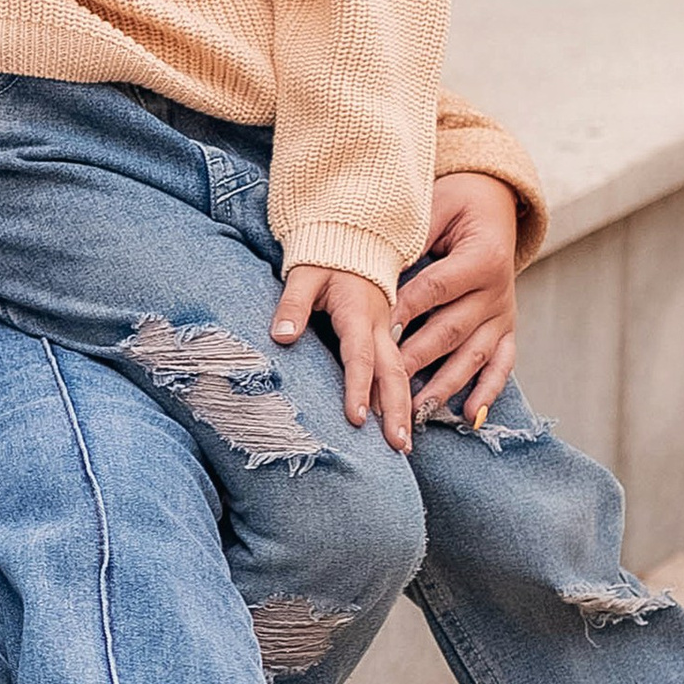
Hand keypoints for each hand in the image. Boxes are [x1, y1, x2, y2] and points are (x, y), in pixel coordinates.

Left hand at [270, 263, 411, 449]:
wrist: (353, 236)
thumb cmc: (323, 257)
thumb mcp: (302, 275)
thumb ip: (292, 305)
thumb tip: (280, 337)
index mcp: (358, 312)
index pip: (359, 356)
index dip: (357, 388)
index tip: (354, 419)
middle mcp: (379, 325)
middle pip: (393, 372)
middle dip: (395, 410)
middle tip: (398, 446)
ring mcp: (386, 331)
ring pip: (401, 373)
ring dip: (402, 409)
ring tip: (403, 445)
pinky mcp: (387, 334)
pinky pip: (399, 367)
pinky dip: (401, 396)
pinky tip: (400, 421)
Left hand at [396, 171, 520, 426]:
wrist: (495, 204)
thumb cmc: (455, 204)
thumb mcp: (435, 207)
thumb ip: (413, 238)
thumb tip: (376, 269)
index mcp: (483, 258)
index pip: (436, 289)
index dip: (406, 310)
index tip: (377, 331)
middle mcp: (498, 292)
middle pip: (452, 330)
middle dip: (416, 357)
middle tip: (385, 381)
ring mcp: (504, 316)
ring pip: (474, 356)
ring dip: (445, 385)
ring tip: (416, 410)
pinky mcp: (506, 330)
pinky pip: (501, 366)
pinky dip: (488, 393)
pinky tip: (469, 418)